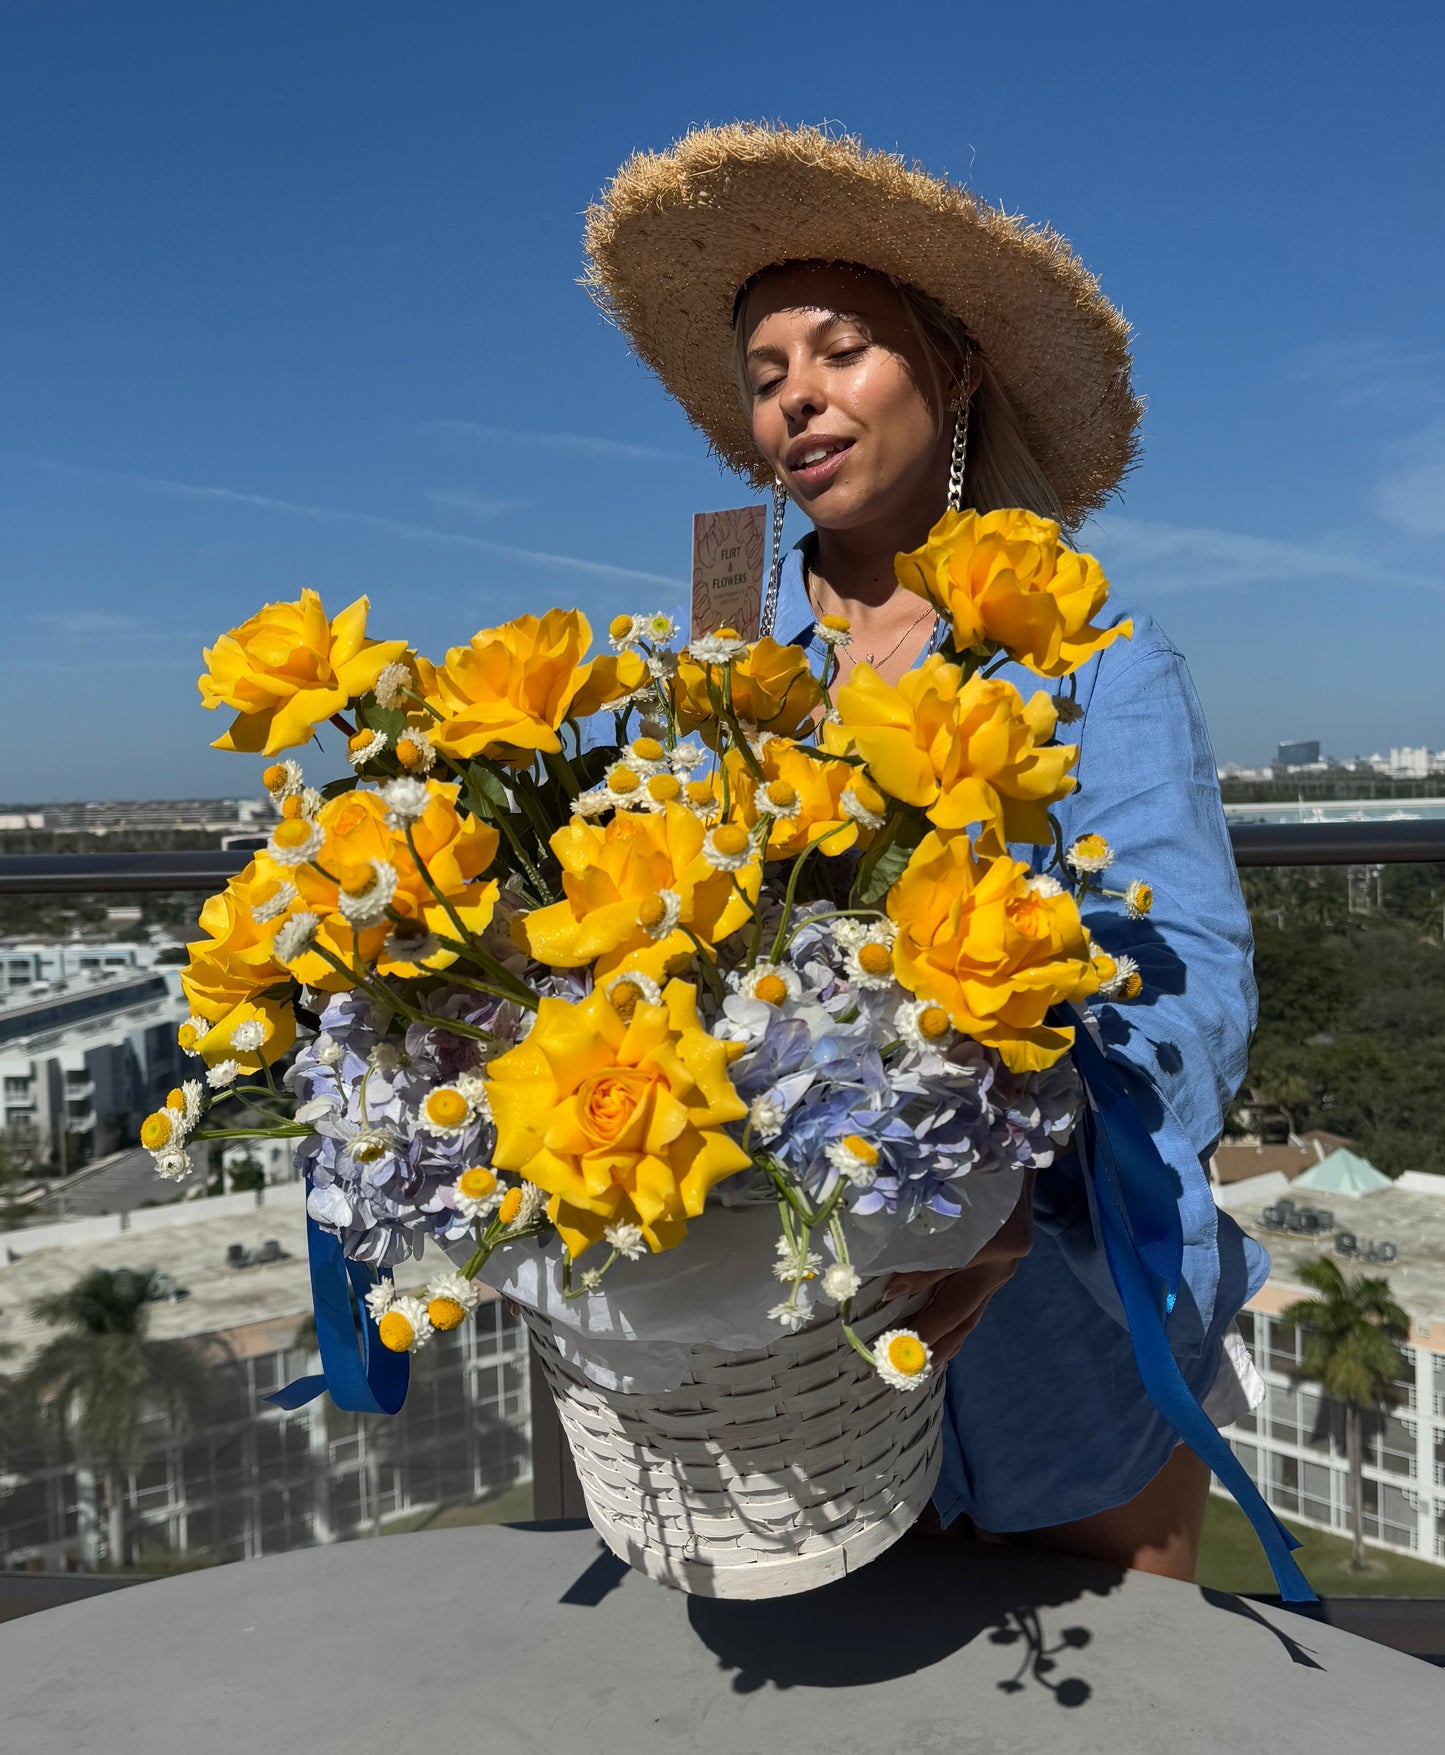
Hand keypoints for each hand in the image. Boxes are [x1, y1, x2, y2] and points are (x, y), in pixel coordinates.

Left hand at [885, 1167, 1037, 1365]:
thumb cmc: (982, 1165)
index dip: (917, 1283)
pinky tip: (942, 1350)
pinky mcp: (1001, 1275)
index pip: (949, 1267)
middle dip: (929, 1336)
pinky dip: (956, 1331)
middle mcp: (1005, 1259)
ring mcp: (1005, 1270)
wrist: (1022, 1157)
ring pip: (971, 1315)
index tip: (885, 1300)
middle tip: (898, 1362)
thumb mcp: (954, 1186)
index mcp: (997, 1235)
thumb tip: (894, 1284)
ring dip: (944, 1344)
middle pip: (962, 1306)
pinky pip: (976, 1309)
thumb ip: (929, 1232)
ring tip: (919, 1370)